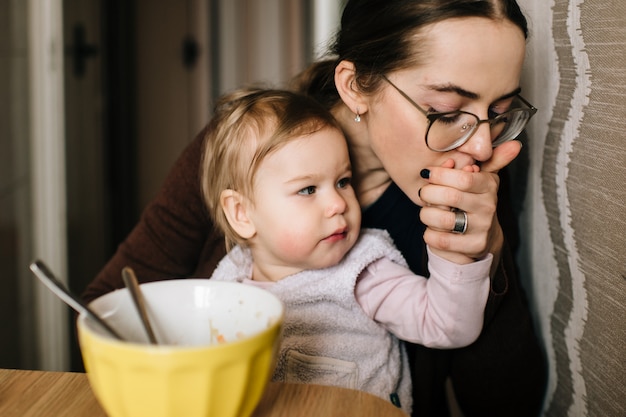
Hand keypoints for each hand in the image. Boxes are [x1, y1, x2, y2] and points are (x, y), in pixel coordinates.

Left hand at [419, 141, 521, 264]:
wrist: (481, 237)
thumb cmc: (473, 202)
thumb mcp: (482, 178)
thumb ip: (491, 159)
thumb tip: (514, 145)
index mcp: (488, 186)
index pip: (463, 178)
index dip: (440, 174)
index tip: (427, 173)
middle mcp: (488, 207)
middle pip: (449, 196)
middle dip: (428, 193)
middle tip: (423, 193)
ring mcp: (481, 229)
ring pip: (442, 219)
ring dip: (427, 214)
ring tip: (427, 212)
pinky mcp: (472, 247)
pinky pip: (440, 240)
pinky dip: (430, 234)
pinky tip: (433, 229)